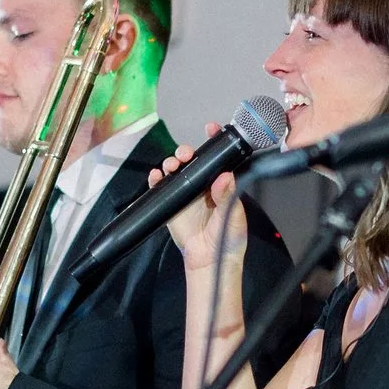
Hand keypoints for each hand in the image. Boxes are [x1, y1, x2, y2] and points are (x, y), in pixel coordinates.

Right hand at [149, 128, 246, 270]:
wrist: (210, 261)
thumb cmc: (227, 239)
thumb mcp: (232, 217)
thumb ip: (227, 197)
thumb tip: (225, 177)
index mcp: (221, 184)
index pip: (217, 158)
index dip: (213, 141)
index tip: (210, 128)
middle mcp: (203, 185)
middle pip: (192, 160)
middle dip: (185, 151)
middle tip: (185, 154)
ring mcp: (186, 193)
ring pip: (176, 170)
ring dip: (171, 162)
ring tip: (172, 165)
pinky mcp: (172, 203)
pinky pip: (161, 187)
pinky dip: (156, 178)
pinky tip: (157, 176)